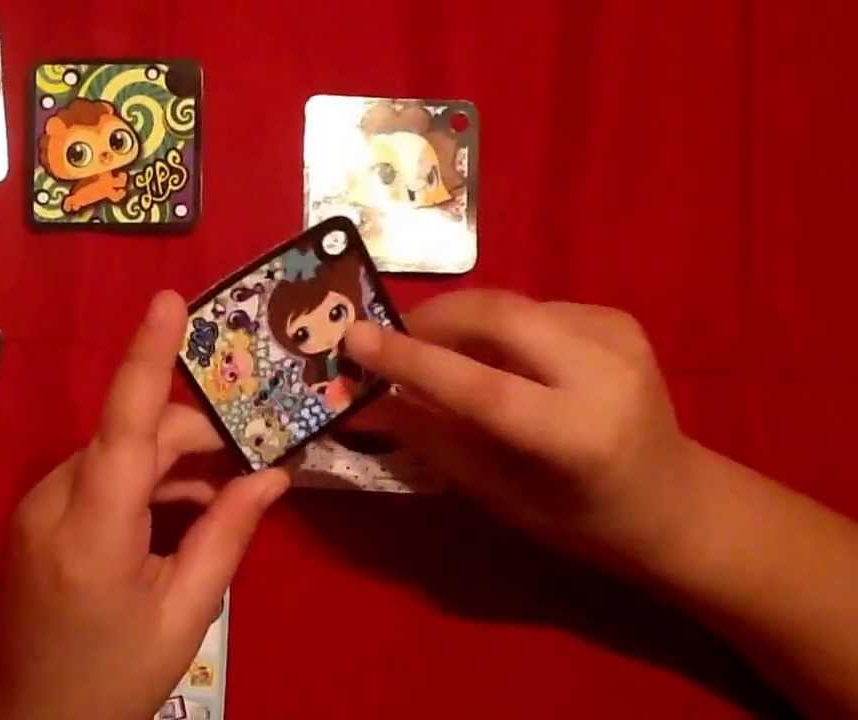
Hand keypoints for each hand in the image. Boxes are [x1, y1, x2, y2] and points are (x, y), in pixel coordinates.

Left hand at [0, 291, 288, 719]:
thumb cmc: (115, 679)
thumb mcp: (185, 613)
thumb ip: (226, 534)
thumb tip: (271, 474)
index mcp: (92, 527)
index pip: (123, 423)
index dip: (147, 356)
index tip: (168, 299)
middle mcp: (53, 502)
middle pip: (130, 437)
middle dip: (193, 437)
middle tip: (255, 462)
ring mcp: (36, 511)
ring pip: (114, 456)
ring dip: (170, 464)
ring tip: (225, 498)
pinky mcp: (35, 524)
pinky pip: (95, 481)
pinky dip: (141, 485)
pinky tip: (181, 515)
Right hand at [344, 289, 694, 565]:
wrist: (674, 502)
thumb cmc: (580, 520)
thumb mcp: (500, 495)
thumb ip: (432, 440)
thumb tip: (361, 401)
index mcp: (576, 437)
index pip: (481, 387)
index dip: (411, 360)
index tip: (352, 337)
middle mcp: (604, 375)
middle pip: (499, 316)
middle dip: (430, 318)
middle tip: (385, 338)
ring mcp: (618, 337)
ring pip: (511, 305)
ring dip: (460, 322)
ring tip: (429, 351)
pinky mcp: (618, 318)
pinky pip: (535, 308)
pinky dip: (496, 326)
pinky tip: (491, 356)